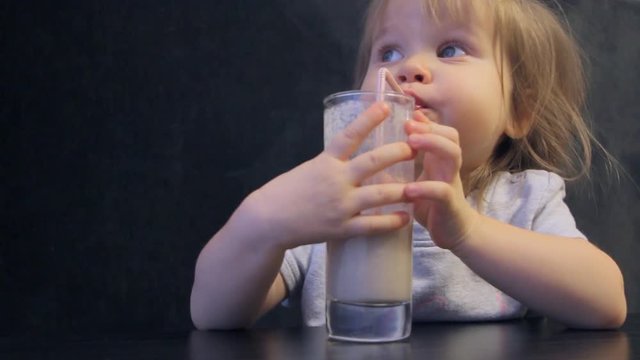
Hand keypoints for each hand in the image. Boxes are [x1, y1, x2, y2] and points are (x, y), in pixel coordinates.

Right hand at [239, 102, 414, 249]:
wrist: (267, 221)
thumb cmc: (284, 193)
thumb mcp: (307, 169)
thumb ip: (331, 164)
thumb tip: (350, 157)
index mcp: (325, 162)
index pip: (350, 135)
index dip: (369, 118)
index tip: (386, 105)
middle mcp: (336, 181)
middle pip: (373, 162)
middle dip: (398, 152)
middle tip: (416, 146)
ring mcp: (340, 205)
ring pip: (380, 194)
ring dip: (403, 189)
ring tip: (421, 185)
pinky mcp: (341, 228)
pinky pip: (372, 225)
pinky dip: (391, 222)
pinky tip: (406, 218)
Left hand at [404, 110, 478, 249]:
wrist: (454, 233)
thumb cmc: (431, 204)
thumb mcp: (417, 179)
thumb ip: (405, 165)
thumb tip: (380, 147)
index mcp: (439, 160)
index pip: (441, 130)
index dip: (426, 122)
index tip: (405, 117)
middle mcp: (448, 167)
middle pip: (451, 136)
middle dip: (429, 128)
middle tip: (407, 126)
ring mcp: (451, 184)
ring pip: (452, 155)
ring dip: (433, 146)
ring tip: (411, 144)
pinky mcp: (449, 205)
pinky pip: (442, 191)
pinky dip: (426, 188)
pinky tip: (409, 188)